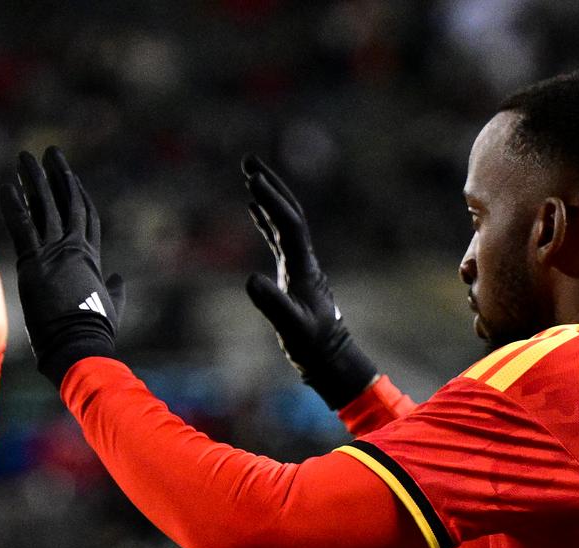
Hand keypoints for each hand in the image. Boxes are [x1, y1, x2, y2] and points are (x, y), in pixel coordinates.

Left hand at [0, 146, 124, 384]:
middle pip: (67, 202)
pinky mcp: (34, 263)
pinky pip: (22, 227)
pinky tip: (6, 186)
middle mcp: (74, 248)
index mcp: (91, 258)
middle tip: (49, 154)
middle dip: (58, 176)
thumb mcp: (111, 307)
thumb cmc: (93, 332)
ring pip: (45, 207)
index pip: (85, 217)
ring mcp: (55, 253)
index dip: (77, 195)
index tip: (69, 177)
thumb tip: (119, 279)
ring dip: (35, 180)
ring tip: (26, 159)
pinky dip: (14, 206)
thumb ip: (115, 290)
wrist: (78, 344)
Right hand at [241, 155, 377, 409]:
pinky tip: (251, 207)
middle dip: (271, 185)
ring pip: (284, 220)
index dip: (271, 202)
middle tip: (249, 160)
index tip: (252, 181)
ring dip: (268, 196)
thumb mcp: (291, 327)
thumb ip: (273, 304)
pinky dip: (265, 218)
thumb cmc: (311, 345)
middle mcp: (303, 258)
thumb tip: (249, 279)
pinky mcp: (291, 271)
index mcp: (303, 267)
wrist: (329, 356)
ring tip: (248, 173)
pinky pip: (277, 236)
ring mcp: (298, 263)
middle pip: (289, 211)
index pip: (289, 225)